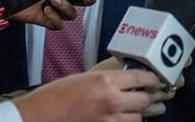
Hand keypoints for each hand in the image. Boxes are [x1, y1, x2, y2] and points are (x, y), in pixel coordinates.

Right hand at [13, 69, 161, 121]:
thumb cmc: (55, 96)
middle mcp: (111, 100)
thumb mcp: (84, 78)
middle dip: (147, 97)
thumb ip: (107, 80)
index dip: (152, 79)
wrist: (39, 116)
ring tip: (130, 109)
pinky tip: (119, 119)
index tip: (155, 80)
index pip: (141, 77)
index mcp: (105, 80)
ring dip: (136, 113)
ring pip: (138, 118)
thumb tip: (125, 80)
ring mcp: (108, 120)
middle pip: (145, 100)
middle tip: (145, 95)